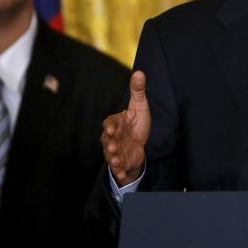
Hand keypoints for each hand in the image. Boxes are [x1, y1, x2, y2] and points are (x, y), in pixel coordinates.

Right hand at [101, 70, 150, 185]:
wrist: (140, 142)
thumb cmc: (136, 122)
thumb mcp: (140, 106)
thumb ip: (138, 91)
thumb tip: (139, 72)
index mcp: (116, 123)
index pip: (109, 123)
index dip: (109, 126)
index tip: (111, 128)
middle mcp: (112, 138)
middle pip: (107, 141)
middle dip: (109, 144)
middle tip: (112, 146)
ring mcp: (116, 151)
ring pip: (111, 156)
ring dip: (113, 159)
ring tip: (117, 161)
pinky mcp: (122, 162)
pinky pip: (119, 169)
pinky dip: (121, 172)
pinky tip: (124, 175)